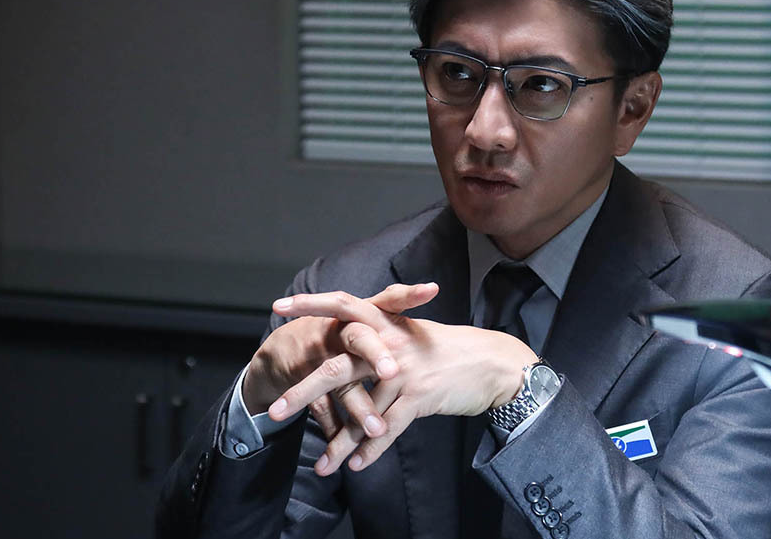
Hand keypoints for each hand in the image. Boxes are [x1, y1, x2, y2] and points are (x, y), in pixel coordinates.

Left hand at [269, 285, 537, 475]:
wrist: (494, 362)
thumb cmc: (451, 351)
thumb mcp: (414, 336)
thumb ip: (382, 340)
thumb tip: (354, 349)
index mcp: (386, 322)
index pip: (342, 306)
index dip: (310, 304)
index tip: (279, 306)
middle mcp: (390, 344)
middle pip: (335, 370)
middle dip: (302, 395)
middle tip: (276, 413)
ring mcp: (404, 371)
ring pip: (361, 412)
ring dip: (339, 444)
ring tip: (320, 466)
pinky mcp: (419, 396)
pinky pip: (387, 428)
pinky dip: (371, 451)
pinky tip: (355, 466)